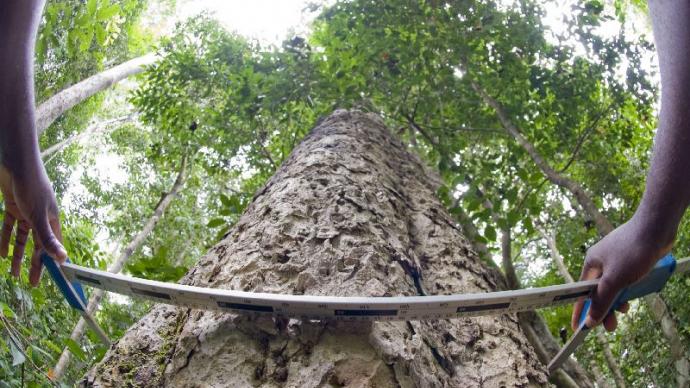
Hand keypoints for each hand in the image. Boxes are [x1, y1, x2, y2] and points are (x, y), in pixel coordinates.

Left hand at [0, 164, 65, 284]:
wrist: (15, 163)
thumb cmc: (31, 187)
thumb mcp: (38, 216)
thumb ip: (48, 238)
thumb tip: (62, 258)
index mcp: (52, 220)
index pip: (53, 246)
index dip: (51, 262)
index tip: (50, 278)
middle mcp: (41, 217)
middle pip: (38, 245)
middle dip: (34, 263)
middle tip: (31, 282)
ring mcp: (26, 212)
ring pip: (22, 239)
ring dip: (18, 256)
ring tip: (13, 274)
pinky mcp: (12, 207)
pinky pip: (9, 228)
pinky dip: (5, 240)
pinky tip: (2, 254)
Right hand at [571, 216, 672, 331]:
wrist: (656, 227)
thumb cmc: (633, 250)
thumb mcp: (615, 280)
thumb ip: (603, 301)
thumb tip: (591, 320)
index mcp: (591, 264)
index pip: (581, 292)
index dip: (580, 310)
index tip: (579, 327)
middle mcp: (601, 262)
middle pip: (598, 291)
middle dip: (604, 308)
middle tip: (611, 326)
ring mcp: (616, 260)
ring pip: (613, 286)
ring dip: (618, 299)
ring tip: (626, 309)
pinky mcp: (631, 259)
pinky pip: (625, 280)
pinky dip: (628, 289)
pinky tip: (635, 292)